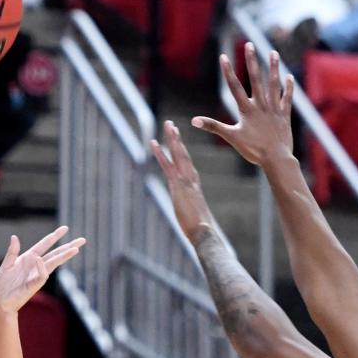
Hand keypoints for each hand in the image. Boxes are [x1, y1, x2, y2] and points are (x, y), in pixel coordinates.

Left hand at [0, 226, 84, 313]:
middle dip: (68, 246)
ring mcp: (36, 275)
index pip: (45, 244)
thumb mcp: (6, 265)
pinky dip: (41, 267)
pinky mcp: (34, 285)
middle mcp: (35, 266)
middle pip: (55, 253)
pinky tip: (39, 258)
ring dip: (64, 256)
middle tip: (83, 240)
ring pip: (53, 263)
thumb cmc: (2, 285)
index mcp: (28, 258)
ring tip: (75, 249)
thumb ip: (12, 252)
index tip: (65, 228)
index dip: (55, 236)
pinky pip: (41, 275)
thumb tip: (15, 236)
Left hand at [150, 120, 215, 243]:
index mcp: (194, 186)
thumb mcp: (195, 217)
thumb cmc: (202, 230)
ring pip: (178, 154)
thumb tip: (194, 219)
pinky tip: (153, 143)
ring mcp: (185, 181)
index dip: (182, 152)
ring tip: (168, 124)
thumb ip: (191, 212)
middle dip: (177, 139)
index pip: (187, 164)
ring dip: (172, 139)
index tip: (178, 142)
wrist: (204, 232)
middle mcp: (191, 179)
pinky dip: (160, 153)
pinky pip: (167, 165)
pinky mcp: (178, 186)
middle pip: (184, 154)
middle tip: (172, 125)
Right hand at [192, 43, 294, 171]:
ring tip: (273, 52)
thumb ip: (213, 126)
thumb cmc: (253, 150)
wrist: (276, 158)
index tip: (223, 56)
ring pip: (273, 84)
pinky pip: (286, 98)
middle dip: (251, 61)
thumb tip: (194, 121)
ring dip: (273, 67)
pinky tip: (288, 76)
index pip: (235, 87)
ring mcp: (274, 109)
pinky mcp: (284, 115)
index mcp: (247, 110)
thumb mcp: (231, 137)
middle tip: (249, 45)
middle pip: (256, 79)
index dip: (228, 71)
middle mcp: (261, 105)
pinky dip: (288, 87)